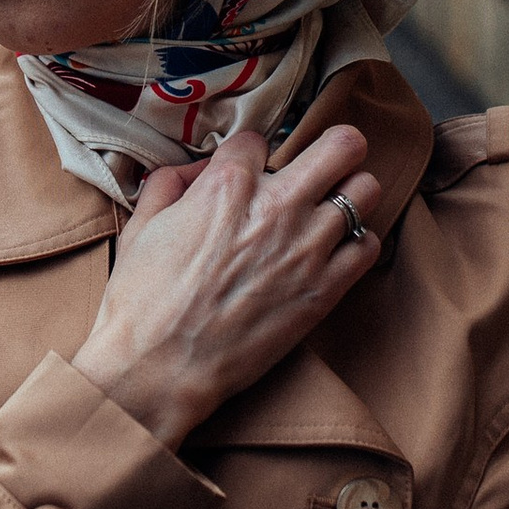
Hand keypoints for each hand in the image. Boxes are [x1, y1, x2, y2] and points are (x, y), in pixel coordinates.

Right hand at [69, 126, 381, 451]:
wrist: (160, 369)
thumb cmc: (143, 302)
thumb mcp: (140, 226)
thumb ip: (170, 184)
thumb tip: (195, 171)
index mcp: (227, 186)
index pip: (259, 139)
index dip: (248, 154)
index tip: (246, 172)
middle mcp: (276, 208)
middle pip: (341, 145)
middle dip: (333, 148)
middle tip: (322, 164)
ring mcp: (306, 248)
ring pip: (364, 190)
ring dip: (348, 195)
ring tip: (329, 209)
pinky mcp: (324, 290)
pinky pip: (368, 245)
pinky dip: (356, 243)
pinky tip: (333, 251)